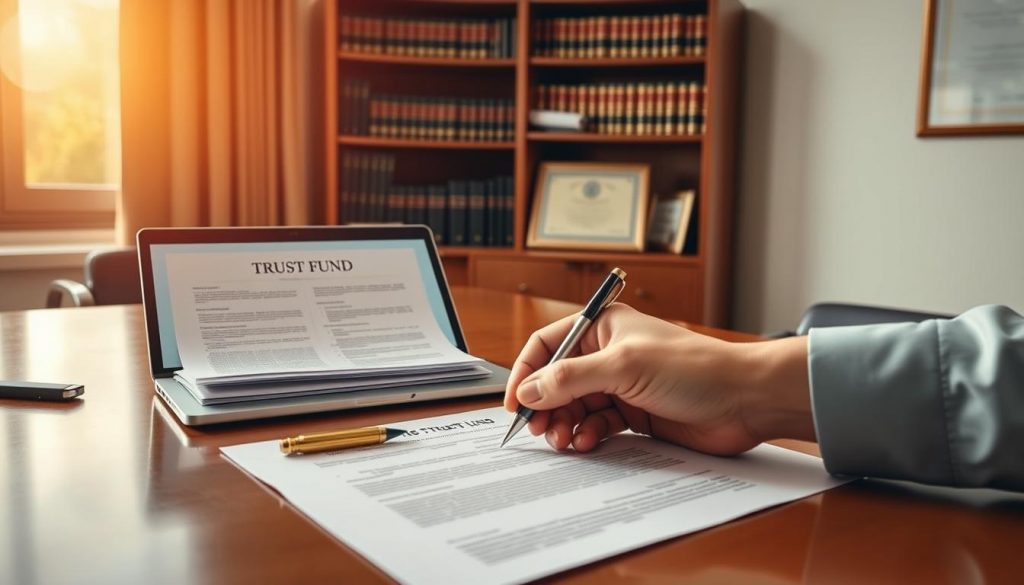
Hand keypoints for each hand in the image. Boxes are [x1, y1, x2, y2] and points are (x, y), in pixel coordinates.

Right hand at [503, 303, 813, 454]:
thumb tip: (530, 390)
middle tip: (539, 430)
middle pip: (557, 380)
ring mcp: (621, 385)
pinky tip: (589, 443)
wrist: (744, 400)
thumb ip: (571, 378)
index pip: (548, 345)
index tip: (514, 403)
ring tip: (564, 441)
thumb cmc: (693, 368)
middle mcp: (608, 354)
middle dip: (545, 406)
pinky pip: (597, 425)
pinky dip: (588, 435)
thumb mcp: (624, 366)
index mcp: (603, 327)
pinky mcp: (634, 414)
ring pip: (575, 407)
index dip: (527, 373)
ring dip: (565, 424)